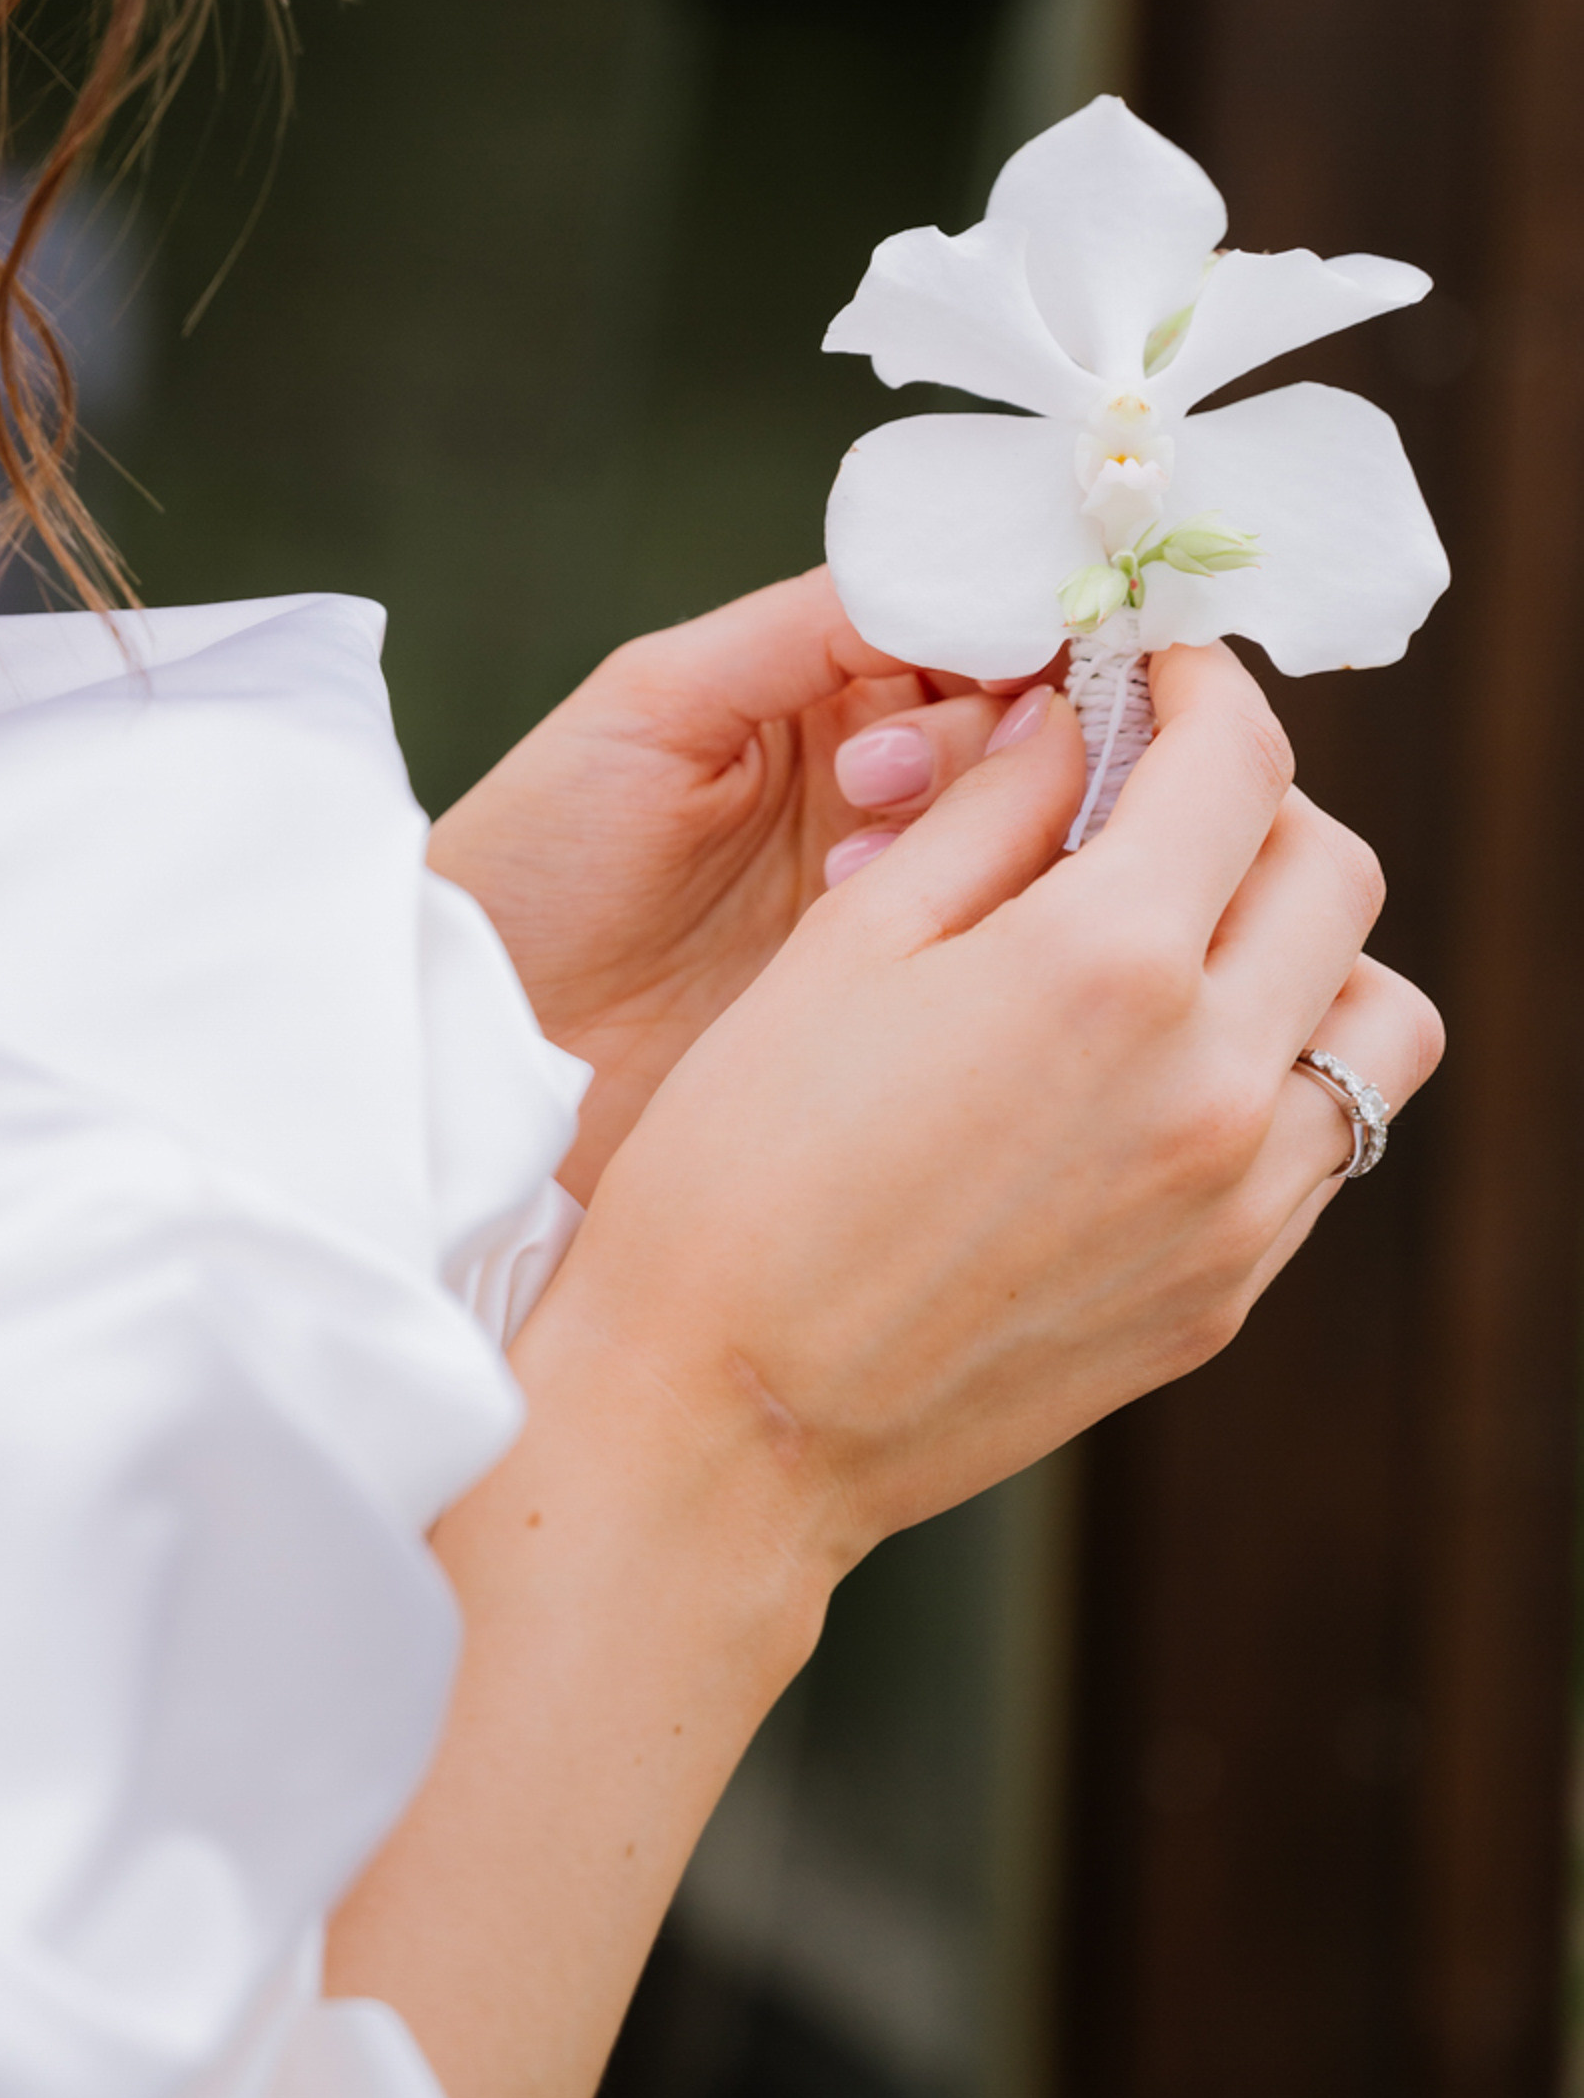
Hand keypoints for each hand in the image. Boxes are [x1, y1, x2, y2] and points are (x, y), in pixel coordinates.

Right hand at [333, 644, 1443, 2097]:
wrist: (724, 1419)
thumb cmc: (743, 1169)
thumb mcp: (849, 948)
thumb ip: (990, 815)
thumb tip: (1072, 723)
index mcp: (1109, 963)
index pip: (1237, 763)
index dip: (1201, 688)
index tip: (1157, 678)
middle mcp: (1213, 1079)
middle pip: (1334, 872)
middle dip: (1252, 805)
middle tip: (1152, 802)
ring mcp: (1237, 1203)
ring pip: (1375, 1019)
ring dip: (1304, 949)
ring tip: (1182, 947)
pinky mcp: (1224, 1295)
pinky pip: (1320, 1145)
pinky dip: (1277, 1073)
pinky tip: (1154, 1073)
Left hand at [427, 566, 1039, 1194]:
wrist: (499, 1036)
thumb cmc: (541, 858)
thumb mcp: (658, 701)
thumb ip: (804, 627)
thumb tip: (946, 579)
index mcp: (822, 682)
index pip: (967, 619)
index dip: (1010, 618)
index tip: (1025, 640)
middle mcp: (885, 770)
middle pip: (1022, 711)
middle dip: (984, 724)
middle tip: (870, 774)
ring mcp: (908, 876)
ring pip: (1030, 810)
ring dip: (970, 814)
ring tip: (848, 857)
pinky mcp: (913, 978)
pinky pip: (1005, 915)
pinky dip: (983, 898)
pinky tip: (889, 912)